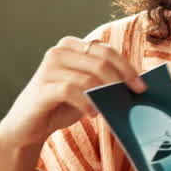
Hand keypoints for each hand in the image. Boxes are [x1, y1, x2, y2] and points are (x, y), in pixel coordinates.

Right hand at [0, 36, 145, 151]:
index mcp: (72, 45)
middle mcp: (59, 51)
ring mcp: (48, 68)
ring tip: (112, 109)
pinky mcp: (41, 87)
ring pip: (88, 77)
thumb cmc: (63, 105)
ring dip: (106, 95)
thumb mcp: (89, 88)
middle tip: (133, 97)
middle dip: (121, 80)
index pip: (107, 50)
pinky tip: (93, 114)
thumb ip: (107, 79)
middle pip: (101, 61)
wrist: (28, 125)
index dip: (127, 68)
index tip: (142, 87)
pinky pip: (71, 91)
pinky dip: (87, 103)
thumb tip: (140, 82)